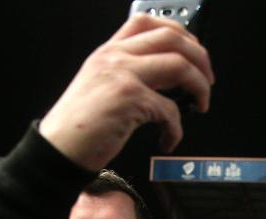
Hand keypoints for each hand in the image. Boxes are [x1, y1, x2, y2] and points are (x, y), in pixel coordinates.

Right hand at [39, 14, 213, 166]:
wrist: (58, 149)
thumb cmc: (78, 126)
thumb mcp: (98, 86)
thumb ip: (126, 74)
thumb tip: (166, 79)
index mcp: (108, 52)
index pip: (147, 21)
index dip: (179, 34)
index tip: (193, 54)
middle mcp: (115, 57)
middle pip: (173, 38)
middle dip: (200, 59)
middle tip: (207, 81)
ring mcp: (123, 74)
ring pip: (180, 66)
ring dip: (199, 87)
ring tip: (200, 105)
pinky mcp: (129, 99)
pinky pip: (170, 110)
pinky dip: (176, 129)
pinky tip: (168, 140)